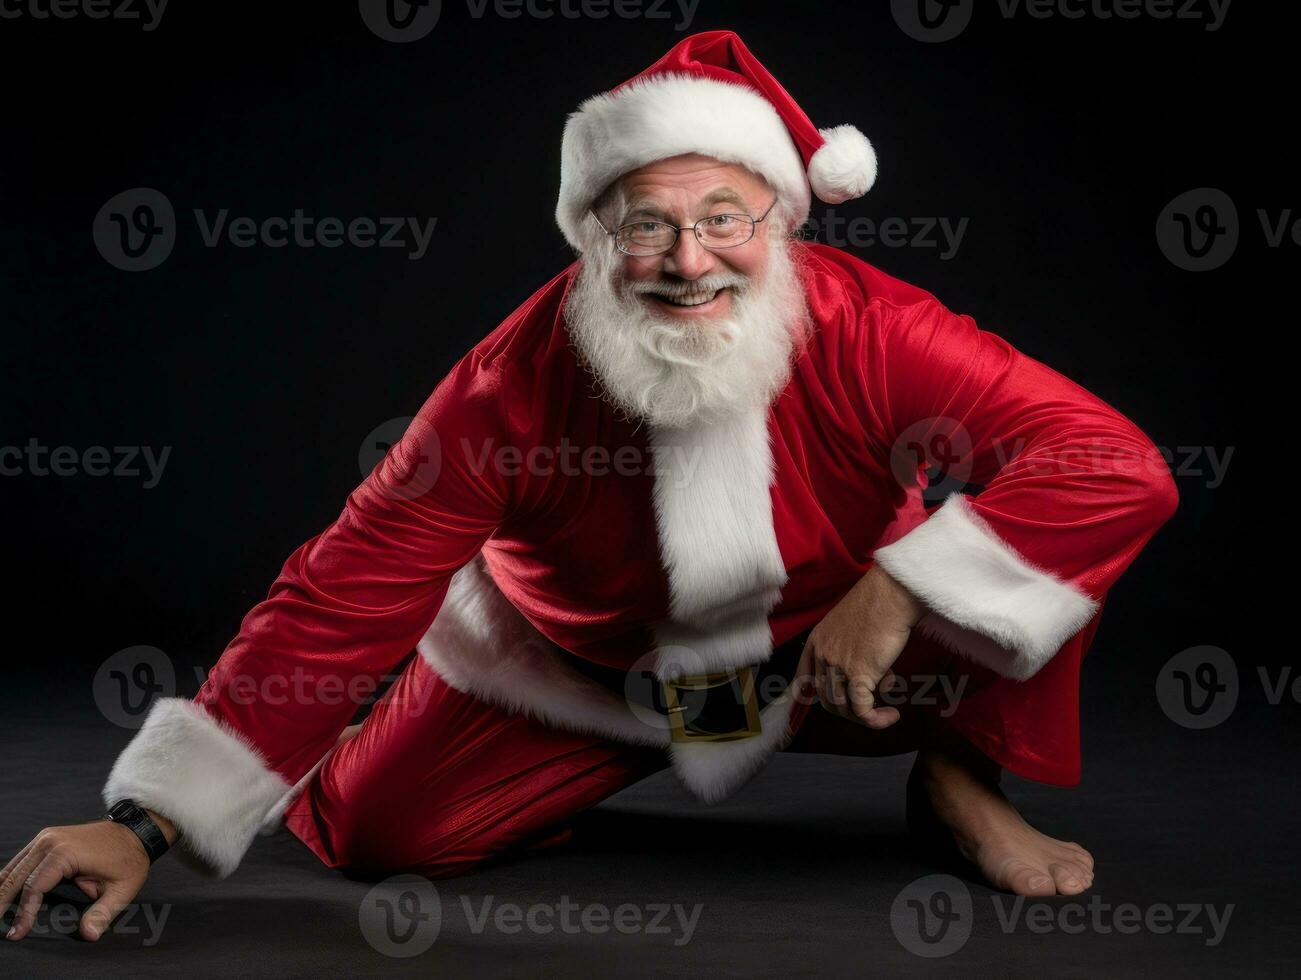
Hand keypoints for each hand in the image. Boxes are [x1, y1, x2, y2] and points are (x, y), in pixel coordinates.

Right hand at [1, 809, 174, 942]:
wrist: (136, 830)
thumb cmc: (129, 859)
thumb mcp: (122, 889)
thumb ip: (102, 913)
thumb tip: (88, 934)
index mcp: (65, 853)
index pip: (34, 888)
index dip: (24, 913)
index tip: (17, 933)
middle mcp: (50, 841)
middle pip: (15, 877)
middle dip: (2, 902)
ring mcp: (46, 837)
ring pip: (13, 867)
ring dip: (1, 890)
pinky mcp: (46, 839)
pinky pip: (21, 861)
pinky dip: (10, 878)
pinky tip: (3, 894)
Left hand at [806, 564, 924, 728]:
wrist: (891, 594)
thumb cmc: (881, 603)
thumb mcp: (855, 626)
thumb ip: (856, 651)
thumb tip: (879, 680)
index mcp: (818, 640)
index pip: (804, 678)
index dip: (813, 695)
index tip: (832, 703)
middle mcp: (823, 654)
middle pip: (826, 698)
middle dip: (848, 708)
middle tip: (871, 704)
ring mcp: (838, 665)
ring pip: (843, 707)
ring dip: (866, 716)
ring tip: (886, 710)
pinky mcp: (859, 674)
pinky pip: (862, 710)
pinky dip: (876, 720)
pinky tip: (892, 716)